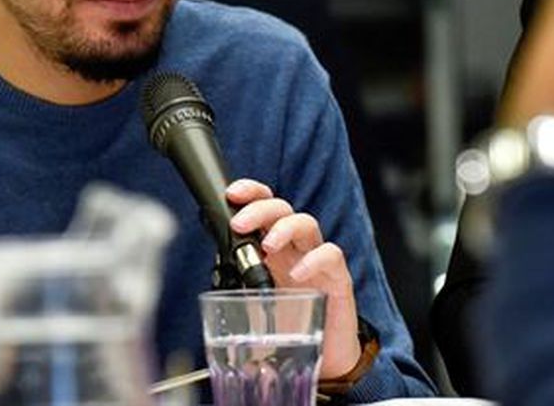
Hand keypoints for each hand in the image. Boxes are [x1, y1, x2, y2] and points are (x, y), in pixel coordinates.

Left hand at [226, 179, 361, 378]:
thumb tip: (215, 271)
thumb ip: (241, 283)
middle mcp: (296, 249)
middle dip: (260, 209)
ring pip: (307, 223)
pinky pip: (331, 256)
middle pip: (283, 208)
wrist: (326, 360)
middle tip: (240, 224)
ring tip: (267, 247)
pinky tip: (297, 274)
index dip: (252, 193)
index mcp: (275, 249)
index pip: (266, 207)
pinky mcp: (338, 279)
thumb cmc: (292, 326)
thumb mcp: (257, 301)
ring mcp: (319, 261)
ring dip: (284, 228)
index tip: (232, 193)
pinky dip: (313, 260)